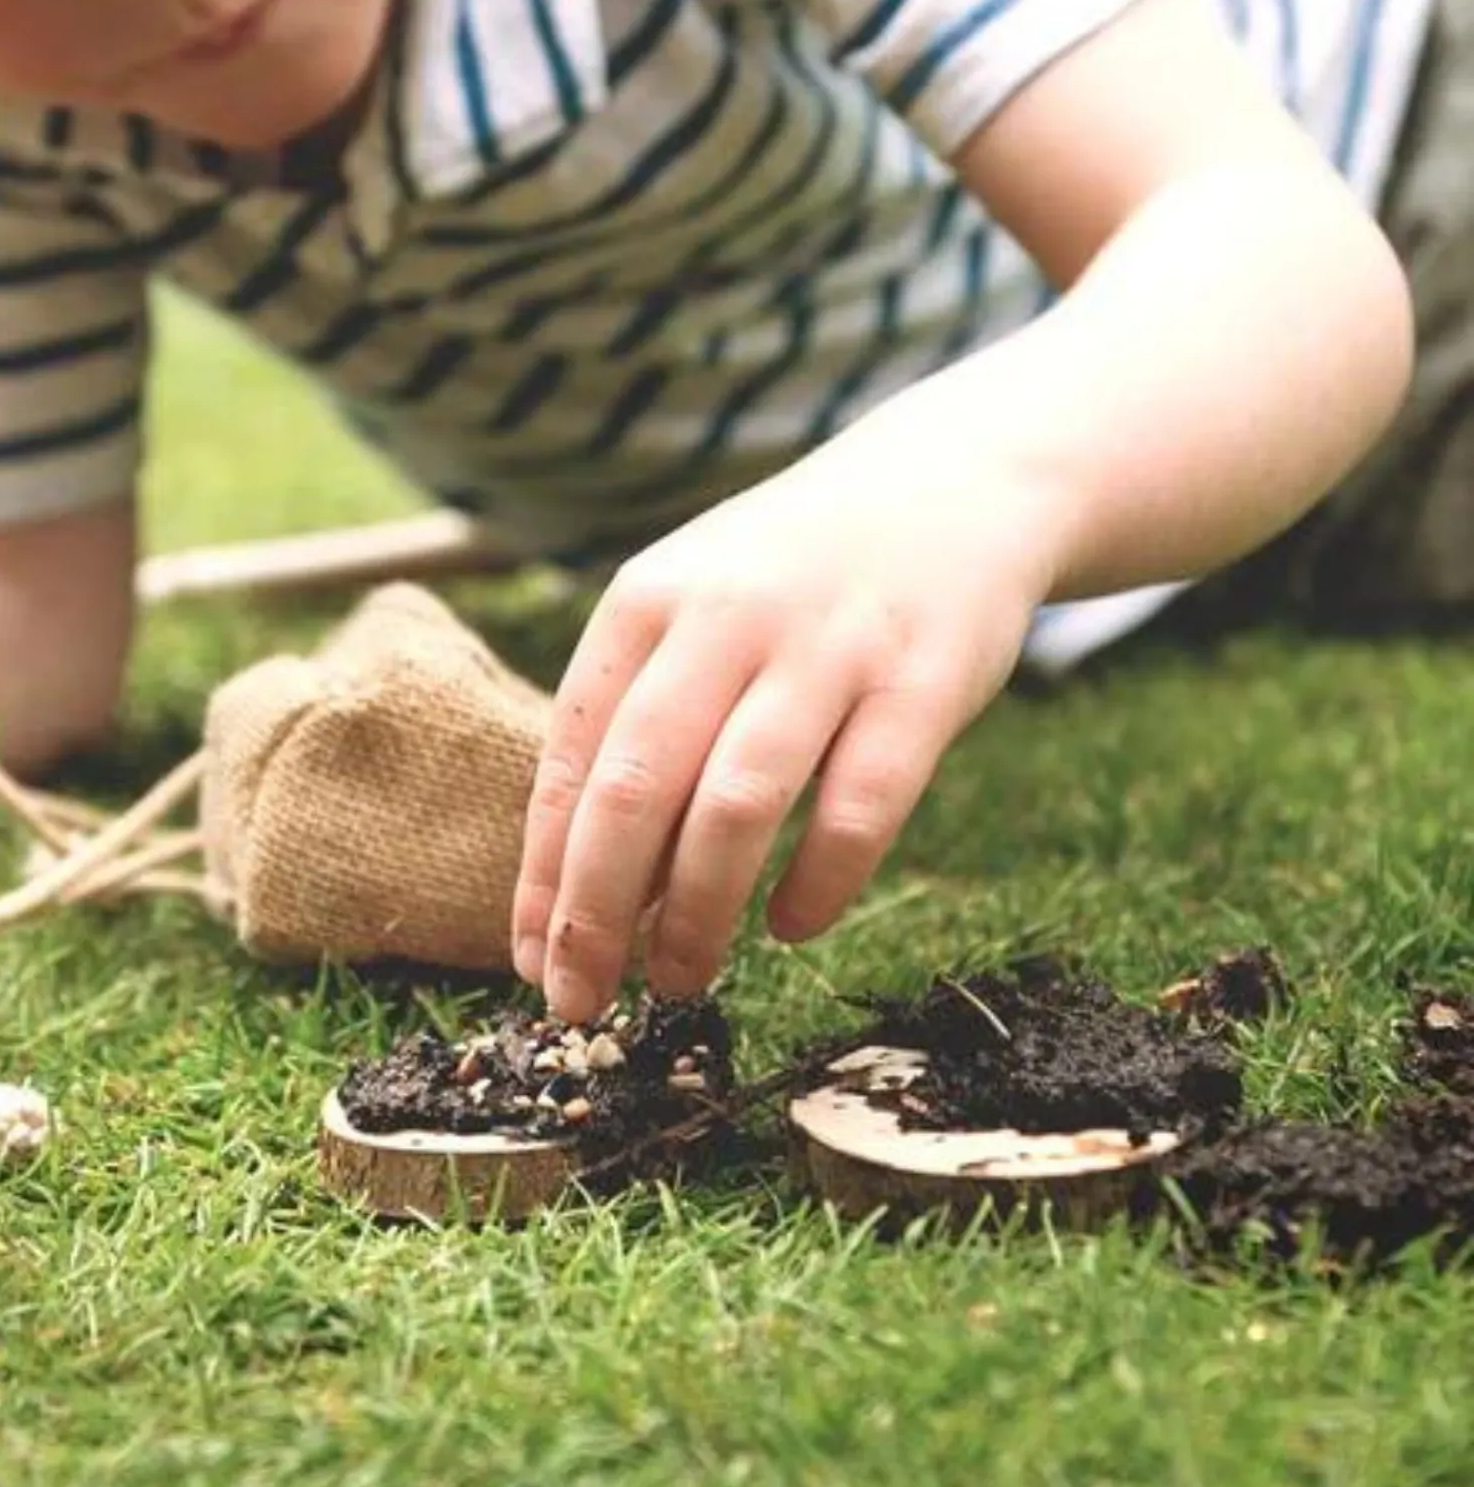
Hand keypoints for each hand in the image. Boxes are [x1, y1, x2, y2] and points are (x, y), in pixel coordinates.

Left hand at [509, 419, 1065, 1020]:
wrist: (954, 485)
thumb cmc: (791, 581)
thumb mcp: (695, 612)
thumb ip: (641, 726)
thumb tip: (588, 889)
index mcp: (646, 601)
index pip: (571, 757)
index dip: (545, 872)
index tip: (532, 962)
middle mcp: (726, 616)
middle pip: (633, 790)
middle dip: (596, 913)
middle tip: (583, 1002)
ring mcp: (827, 646)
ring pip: (735, 808)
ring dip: (696, 915)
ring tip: (679, 981)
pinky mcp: (922, 681)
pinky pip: (857, 810)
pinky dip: (818, 884)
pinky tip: (791, 928)